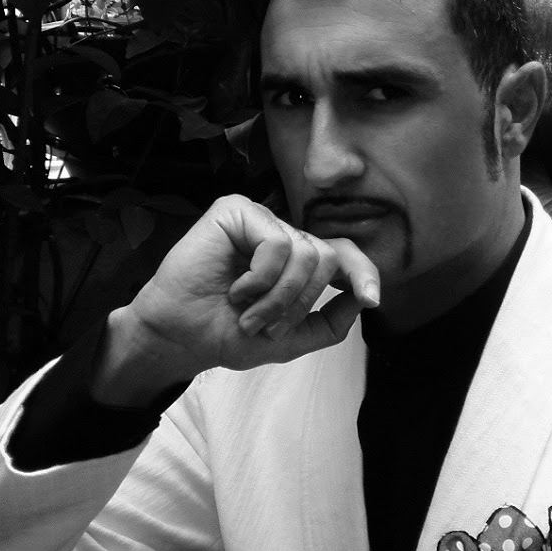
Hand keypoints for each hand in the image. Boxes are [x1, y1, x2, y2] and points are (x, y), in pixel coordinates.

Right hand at [92, 194, 379, 406]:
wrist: (179, 337)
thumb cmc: (225, 333)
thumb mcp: (290, 339)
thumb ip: (330, 323)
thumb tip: (365, 299)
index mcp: (296, 260)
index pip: (343, 255)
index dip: (364, 273)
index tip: (372, 299)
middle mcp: (282, 235)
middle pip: (326, 258)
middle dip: (301, 302)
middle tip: (265, 324)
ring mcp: (260, 220)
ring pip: (305, 253)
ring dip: (278, 297)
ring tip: (247, 312)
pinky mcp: (236, 211)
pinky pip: (277, 244)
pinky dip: (261, 279)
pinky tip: (236, 289)